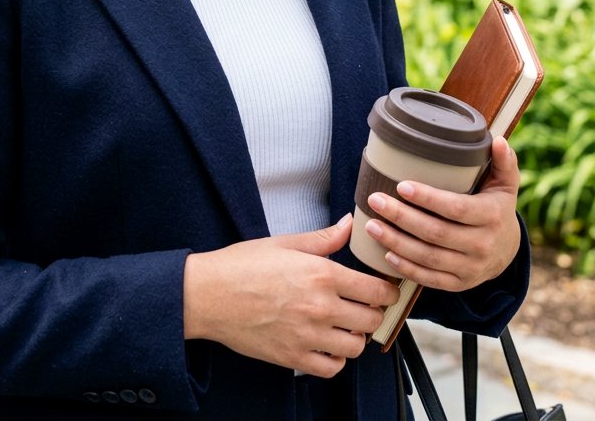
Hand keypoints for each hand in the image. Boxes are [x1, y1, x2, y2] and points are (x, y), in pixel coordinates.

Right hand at [183, 214, 398, 378]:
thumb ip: (323, 238)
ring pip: (355, 347)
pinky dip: (336, 359)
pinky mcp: (293, 358)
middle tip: (365, 306)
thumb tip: (348, 225)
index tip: (385, 290)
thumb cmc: (242, 265)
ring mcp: (308, 336)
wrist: (208, 294)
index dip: (387, 291)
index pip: (374, 290)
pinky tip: (327, 344)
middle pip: (370, 320)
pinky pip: (332, 368)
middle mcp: (319, 307)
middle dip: (374, 312)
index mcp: (320, 273)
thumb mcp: (284, 243)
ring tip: (345, 325)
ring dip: (355, 336)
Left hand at [364, 137, 521, 291]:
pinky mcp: (459, 284)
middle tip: (375, 200)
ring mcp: (470, 268)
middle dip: (401, 217)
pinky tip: (387, 254)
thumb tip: (497, 140)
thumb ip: (503, 161)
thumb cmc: (497, 208)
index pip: (455, 208)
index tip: (401, 186)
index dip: (428, 199)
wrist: (509, 251)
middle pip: (436, 233)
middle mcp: (482, 245)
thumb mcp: (505, 185)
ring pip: (429, 257)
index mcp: (491, 217)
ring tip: (371, 225)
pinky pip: (430, 279)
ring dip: (397, 241)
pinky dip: (407, 268)